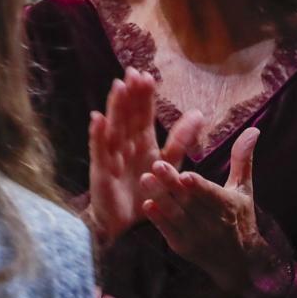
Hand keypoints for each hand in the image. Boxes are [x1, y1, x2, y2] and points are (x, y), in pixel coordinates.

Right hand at [87, 68, 203, 246]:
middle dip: (130, 95)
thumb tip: (199, 113)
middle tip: (133, 72)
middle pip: (128, 116)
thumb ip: (181, 140)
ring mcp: (111, 156)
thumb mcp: (168, 164)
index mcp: (142, 143)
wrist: (125, 225)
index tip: (148, 76)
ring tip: (118, 86)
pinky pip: (99, 150)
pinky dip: (97, 134)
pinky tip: (97, 118)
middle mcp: (125, 145)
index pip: (143, 115)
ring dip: (115, 107)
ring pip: (114, 127)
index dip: (145, 97)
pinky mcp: (101, 171)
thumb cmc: (144, 193)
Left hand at [139, 127, 293, 297]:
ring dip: (161, 199)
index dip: (199, 187)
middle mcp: (213, 223)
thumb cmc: (240, 218)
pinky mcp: (182, 247)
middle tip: (156, 165)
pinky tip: (147, 205)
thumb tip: (253, 130)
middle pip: (189, 202)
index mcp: (228, 206)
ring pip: (176, 216)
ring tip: (145, 179)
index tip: (186, 175)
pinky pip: (168, 232)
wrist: (239, 262)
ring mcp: (196, 236)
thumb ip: (242, 159)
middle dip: (172, 184)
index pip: (211, 195)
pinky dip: (158, 220)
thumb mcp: (243, 189)